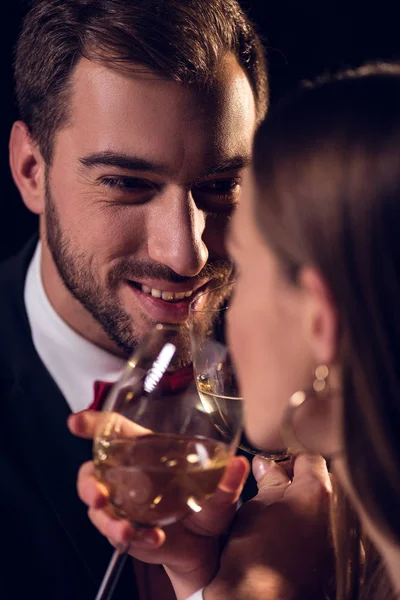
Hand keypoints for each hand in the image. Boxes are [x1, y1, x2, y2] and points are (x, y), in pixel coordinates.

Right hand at [68, 410, 249, 598]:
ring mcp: (123, 505)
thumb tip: (239, 463)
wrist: (205, 546)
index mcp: (145, 454)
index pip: (113, 432)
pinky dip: (134, 538)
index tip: (75, 423)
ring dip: (108, 520)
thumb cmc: (207, 505)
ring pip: (98, 509)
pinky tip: (153, 539)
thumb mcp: (219, 492)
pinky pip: (118, 534)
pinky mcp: (126, 530)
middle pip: (92, 473)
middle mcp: (127, 477)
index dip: (92, 424)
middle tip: (98, 496)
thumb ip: (227, 480)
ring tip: (127, 530)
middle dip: (88, 485)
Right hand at [204, 453, 333, 599]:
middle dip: (294, 483)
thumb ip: (269, 480)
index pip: (308, 458)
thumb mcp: (255, 508)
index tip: (270, 466)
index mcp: (318, 494)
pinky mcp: (337, 565)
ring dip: (301, 508)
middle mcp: (337, 516)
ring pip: (321, 510)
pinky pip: (323, 535)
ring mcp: (340, 543)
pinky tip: (285, 540)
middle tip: (268, 489)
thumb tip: (268, 465)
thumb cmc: (254, 558)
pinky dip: (307, 532)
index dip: (286, 458)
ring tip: (274, 518)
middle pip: (318, 484)